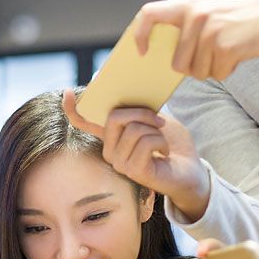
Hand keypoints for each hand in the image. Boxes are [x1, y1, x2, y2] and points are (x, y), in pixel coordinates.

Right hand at [63, 89, 209, 218]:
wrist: (191, 170)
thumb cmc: (172, 142)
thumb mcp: (155, 118)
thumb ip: (139, 106)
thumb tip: (127, 86)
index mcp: (112, 136)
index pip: (84, 123)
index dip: (73, 108)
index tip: (67, 93)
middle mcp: (110, 151)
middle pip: (114, 117)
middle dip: (142, 113)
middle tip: (159, 120)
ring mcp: (119, 163)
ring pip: (134, 129)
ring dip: (156, 130)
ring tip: (163, 141)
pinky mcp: (133, 171)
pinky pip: (146, 142)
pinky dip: (161, 141)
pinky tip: (165, 152)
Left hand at [132, 0, 258, 79]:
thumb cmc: (237, 18)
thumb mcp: (207, 13)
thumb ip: (186, 29)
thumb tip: (167, 61)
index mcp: (186, 7)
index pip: (148, 13)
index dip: (139, 34)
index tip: (143, 52)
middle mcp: (194, 17)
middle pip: (178, 64)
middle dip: (195, 68)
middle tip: (214, 54)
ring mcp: (209, 32)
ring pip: (198, 73)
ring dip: (214, 69)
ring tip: (228, 49)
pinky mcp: (225, 47)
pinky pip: (218, 74)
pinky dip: (229, 70)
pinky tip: (238, 54)